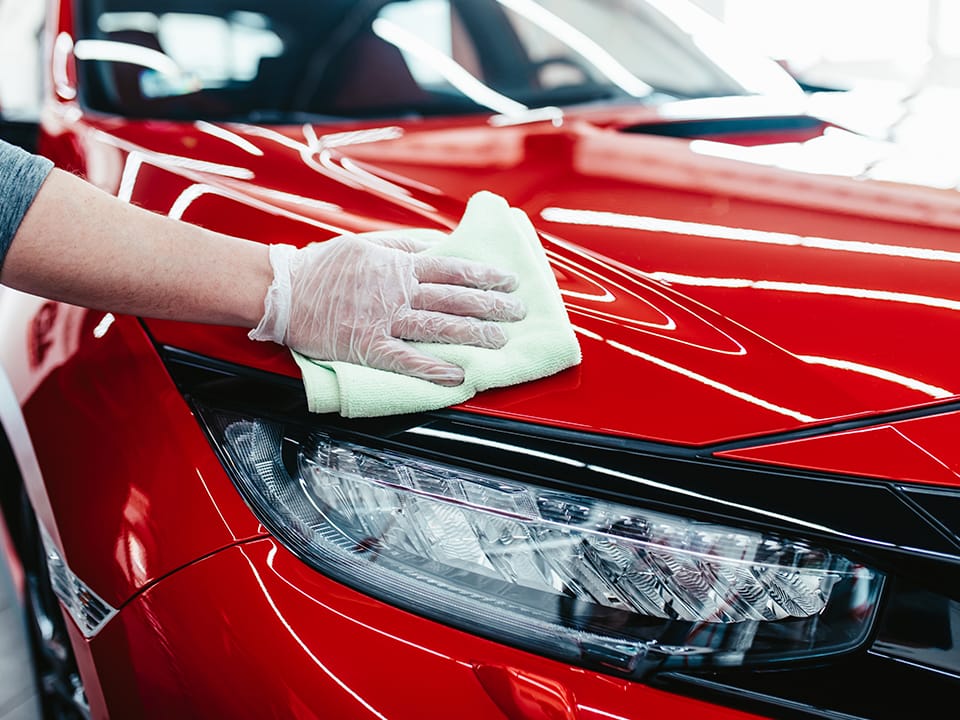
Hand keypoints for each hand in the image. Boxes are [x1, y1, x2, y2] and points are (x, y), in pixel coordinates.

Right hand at [249, 235, 525, 384]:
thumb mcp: (367, 245)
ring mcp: (383, 320)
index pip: (451, 269)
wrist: (284, 291)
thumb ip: (404, 247)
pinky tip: (457, 374)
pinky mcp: (367, 346)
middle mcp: (397, 293)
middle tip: (517, 312)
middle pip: (453, 298)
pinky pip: (406, 359)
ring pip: (437, 326)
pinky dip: (432, 368)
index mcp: (398, 267)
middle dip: (490, 306)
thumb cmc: (323, 266)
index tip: (508, 281)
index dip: (483, 276)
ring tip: (499, 341)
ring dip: (472, 333)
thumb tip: (437, 245)